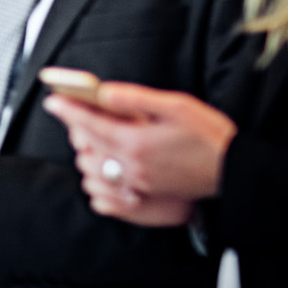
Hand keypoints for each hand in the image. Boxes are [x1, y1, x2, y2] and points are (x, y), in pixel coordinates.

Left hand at [43, 81, 235, 226]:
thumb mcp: (176, 106)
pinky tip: (103, 163)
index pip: (89, 124)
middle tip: (72, 111)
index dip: (67, 110)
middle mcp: (131, 166)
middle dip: (75, 127)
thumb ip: (135, 99)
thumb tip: (103, 92)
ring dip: (85, 151)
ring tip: (90, 135)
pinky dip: (96, 177)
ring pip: (92, 169)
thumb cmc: (209, 134)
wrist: (235, 171)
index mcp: (136, 142)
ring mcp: (137, 184)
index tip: (52, 100)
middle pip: (86, 146)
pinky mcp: (144, 195)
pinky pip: (104, 191)